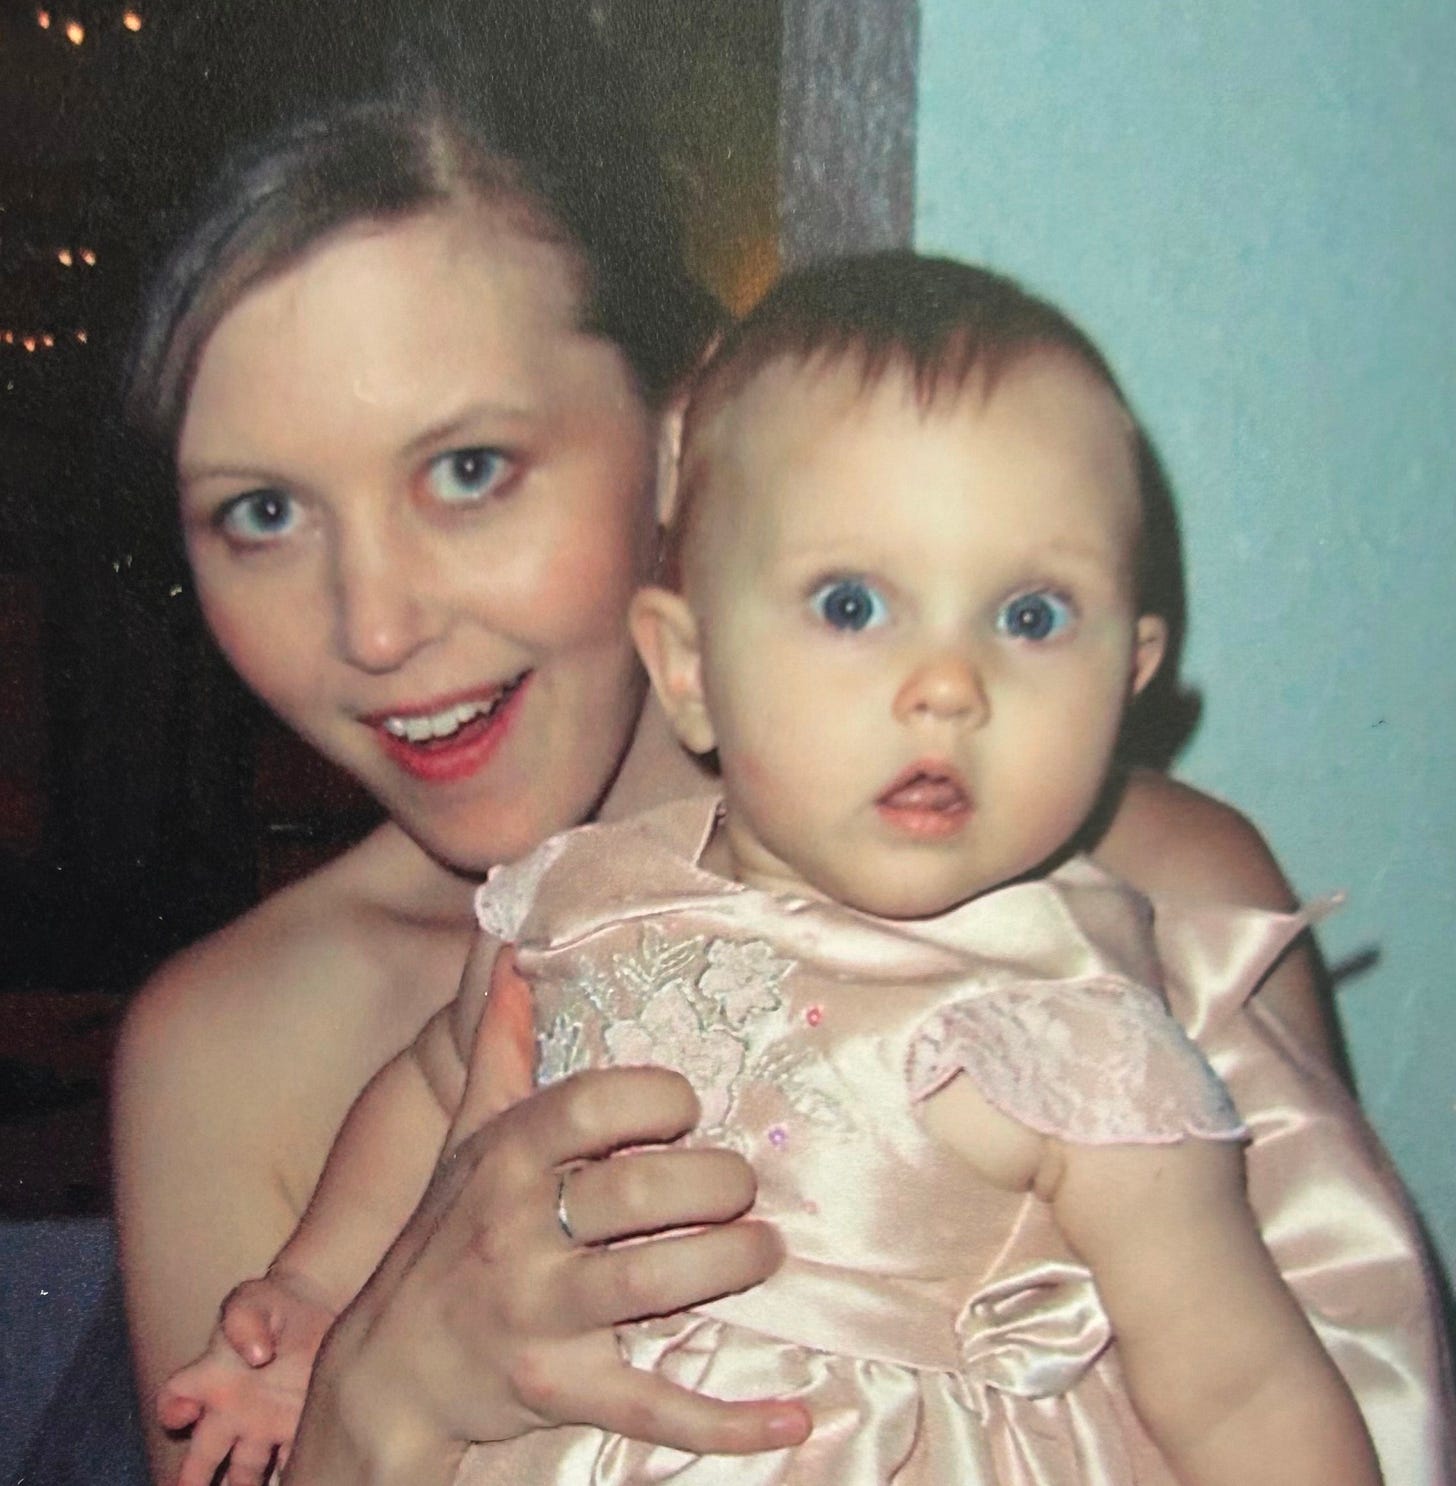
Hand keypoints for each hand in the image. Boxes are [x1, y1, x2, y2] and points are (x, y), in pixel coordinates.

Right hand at [158, 1271, 333, 1485]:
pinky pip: (287, 1459)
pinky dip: (290, 1474)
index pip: (174, 1400)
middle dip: (194, 1480)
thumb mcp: (251, 1301)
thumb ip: (244, 1321)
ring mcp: (263, 1421)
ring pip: (244, 1470)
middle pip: (203, 1456)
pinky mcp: (295, 1424)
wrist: (313, 1304)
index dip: (171, 1410)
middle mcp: (231, 1408)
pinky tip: (299, 1478)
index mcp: (210, 1378)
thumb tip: (256, 1355)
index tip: (183, 1416)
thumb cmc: (271, 1303)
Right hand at [288, 952, 809, 1481]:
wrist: (387, 1370)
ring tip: (768, 1248)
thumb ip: (497, 1047)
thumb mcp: (464, 1137)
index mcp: (504, 1160)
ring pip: (652, 1286)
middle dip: (711, 1183)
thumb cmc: (445, 1234)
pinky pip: (653, 1408)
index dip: (651, 1097)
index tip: (686, 1104)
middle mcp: (516, 1233)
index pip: (584, 1107)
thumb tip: (509, 951)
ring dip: (729, 1263)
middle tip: (741, 1184)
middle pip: (634, 1194)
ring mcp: (537, 1317)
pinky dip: (729, 1422)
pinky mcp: (559, 1391)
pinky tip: (795, 1417)